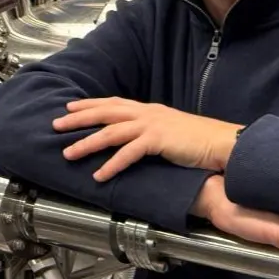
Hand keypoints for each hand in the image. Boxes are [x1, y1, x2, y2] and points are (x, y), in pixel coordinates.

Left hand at [54, 98, 242, 181]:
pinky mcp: (159, 140)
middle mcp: (147, 113)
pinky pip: (129, 153)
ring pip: (111, 132)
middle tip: (56, 125)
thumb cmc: (200, 141)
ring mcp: (152, 125)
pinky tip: (99, 175)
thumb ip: (151, 132)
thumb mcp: (170, 131)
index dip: (90, 104)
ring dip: (87, 143)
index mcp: (149, 110)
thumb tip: (136, 140)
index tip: (70, 107)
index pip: (113, 103)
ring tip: (69, 153)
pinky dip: (112, 164)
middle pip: (105, 112)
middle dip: (78, 119)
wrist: (222, 143)